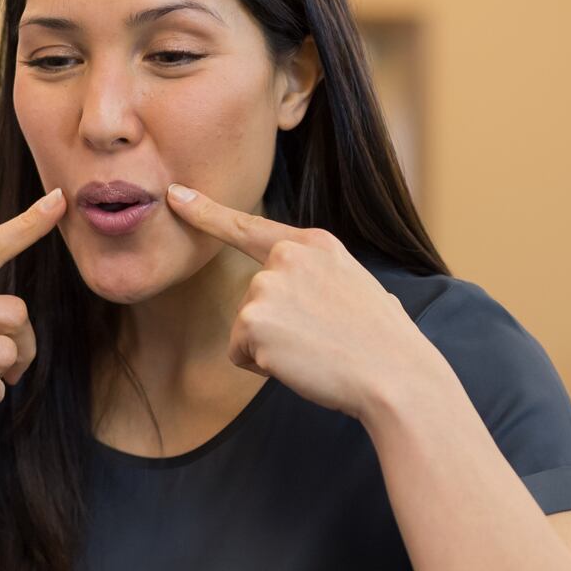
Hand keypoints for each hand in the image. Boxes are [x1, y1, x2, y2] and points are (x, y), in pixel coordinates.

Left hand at [163, 184, 440, 419]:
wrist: (395, 375)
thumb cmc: (383, 343)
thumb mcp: (358, 287)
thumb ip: (322, 279)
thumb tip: (318, 295)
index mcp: (315, 244)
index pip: (250, 227)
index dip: (207, 212)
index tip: (175, 195)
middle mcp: (286, 257)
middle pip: (253, 299)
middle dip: (277, 326)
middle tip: (323, 338)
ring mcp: (267, 285)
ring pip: (246, 328)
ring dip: (272, 347)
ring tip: (316, 349)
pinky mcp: (252, 320)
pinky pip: (240, 353)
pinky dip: (263, 367)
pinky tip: (300, 363)